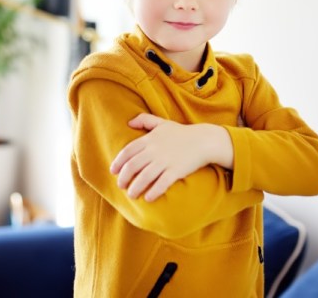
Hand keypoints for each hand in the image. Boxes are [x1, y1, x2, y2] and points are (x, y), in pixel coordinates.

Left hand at [110, 114, 231, 201]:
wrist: (203, 140)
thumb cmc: (181, 133)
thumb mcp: (162, 122)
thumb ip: (144, 120)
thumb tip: (129, 122)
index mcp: (149, 139)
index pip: (128, 151)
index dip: (118, 162)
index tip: (113, 171)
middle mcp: (155, 150)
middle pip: (133, 166)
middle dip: (124, 178)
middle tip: (121, 186)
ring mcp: (165, 161)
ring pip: (144, 177)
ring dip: (135, 188)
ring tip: (132, 195)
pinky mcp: (176, 171)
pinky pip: (161, 184)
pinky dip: (153, 192)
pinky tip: (148, 198)